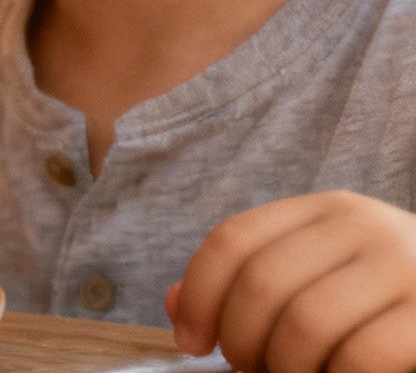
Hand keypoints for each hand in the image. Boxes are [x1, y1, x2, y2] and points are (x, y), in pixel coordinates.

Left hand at [170, 191, 415, 371]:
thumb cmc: (397, 309)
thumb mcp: (327, 281)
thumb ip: (256, 287)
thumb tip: (175, 306)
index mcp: (330, 211)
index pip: (235, 240)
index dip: (199, 296)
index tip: (191, 343)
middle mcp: (368, 226)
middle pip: (262, 285)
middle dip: (243, 344)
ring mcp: (409, 267)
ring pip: (305, 325)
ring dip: (286, 371)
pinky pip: (361, 357)